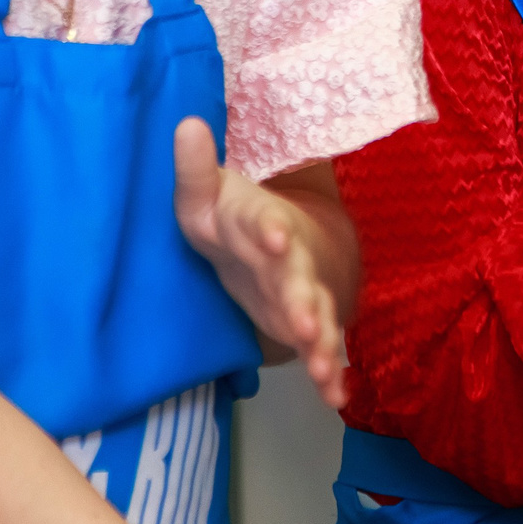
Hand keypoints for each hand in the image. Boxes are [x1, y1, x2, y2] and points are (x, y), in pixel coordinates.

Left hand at [173, 120, 345, 409]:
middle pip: (298, 280)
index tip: (275, 237)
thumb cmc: (228, 217)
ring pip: (318, 318)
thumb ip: (196, 168)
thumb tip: (186, 124)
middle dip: (302, 302)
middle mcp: (290, 260)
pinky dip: (331, 375)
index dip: (271, 230)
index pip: (267, 223)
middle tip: (305, 324)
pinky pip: (322, 350)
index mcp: (262, 224)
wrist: (274, 240)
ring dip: (324, 345)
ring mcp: (303, 294)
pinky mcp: (306, 325)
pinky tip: (337, 400)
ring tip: (326, 371)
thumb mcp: (205, 195)